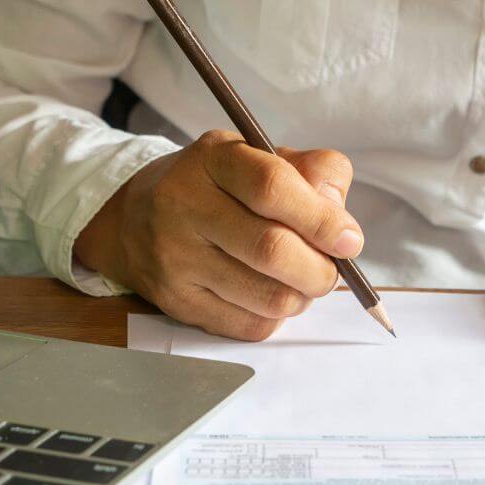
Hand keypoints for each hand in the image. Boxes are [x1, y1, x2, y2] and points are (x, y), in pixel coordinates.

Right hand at [74, 130, 361, 340]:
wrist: (135, 219)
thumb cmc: (219, 186)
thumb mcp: (262, 158)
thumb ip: (314, 174)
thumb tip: (343, 225)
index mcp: (213, 159)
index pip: (272, 187)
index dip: (322, 219)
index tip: (350, 241)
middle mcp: (185, 205)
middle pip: (271, 249)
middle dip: (320, 269)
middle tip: (332, 270)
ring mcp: (175, 258)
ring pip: (267, 297)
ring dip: (303, 296)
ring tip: (302, 281)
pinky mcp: (176, 302)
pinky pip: (249, 326)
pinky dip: (276, 316)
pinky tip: (271, 294)